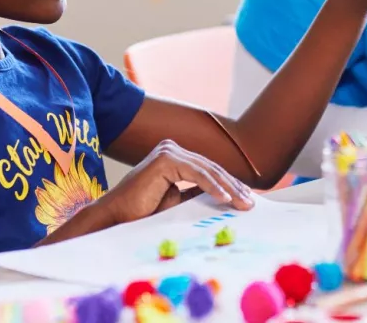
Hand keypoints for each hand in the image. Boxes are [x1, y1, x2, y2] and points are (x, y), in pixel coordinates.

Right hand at [90, 140, 255, 226]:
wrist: (116, 217)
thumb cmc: (142, 212)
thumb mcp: (179, 202)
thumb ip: (198, 194)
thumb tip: (227, 197)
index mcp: (175, 157)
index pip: (209, 170)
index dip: (230, 184)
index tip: (246, 199)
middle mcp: (172, 149)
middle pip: (211, 168)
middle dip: (233, 186)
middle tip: (250, 203)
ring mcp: (168, 151)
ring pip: (207, 170)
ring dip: (228, 188)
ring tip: (242, 203)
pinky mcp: (165, 158)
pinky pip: (196, 174)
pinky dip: (213, 187)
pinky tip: (226, 199)